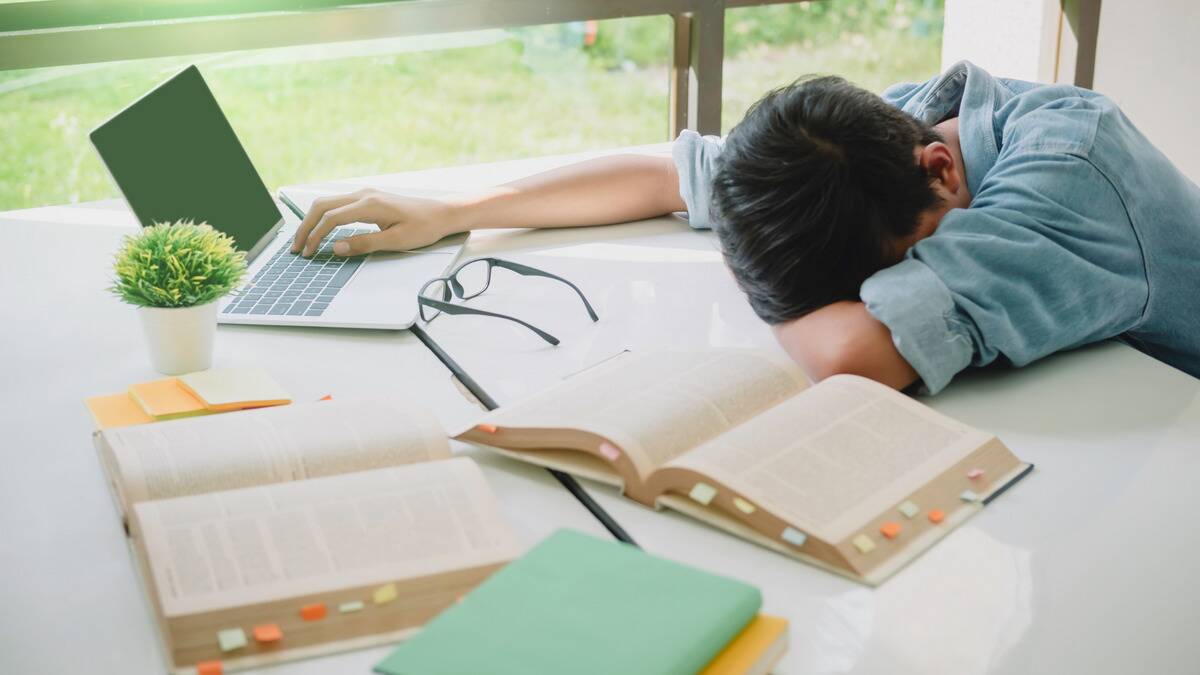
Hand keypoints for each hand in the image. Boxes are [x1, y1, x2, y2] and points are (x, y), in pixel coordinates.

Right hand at [290, 189, 462, 256]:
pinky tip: (320, 231)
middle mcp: (364, 195)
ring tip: (304, 241)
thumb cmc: (424, 227)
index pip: (331, 218)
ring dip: (312, 221)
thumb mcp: (396, 241)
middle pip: (322, 206)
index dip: (315, 236)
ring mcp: (365, 194)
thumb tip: (336, 248)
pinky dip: (324, 217)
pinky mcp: (368, 199)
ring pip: (327, 203)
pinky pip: (338, 205)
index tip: (307, 252)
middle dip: (305, 227)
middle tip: (296, 248)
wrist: (442, 213)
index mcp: (369, 204)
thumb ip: (365, 244)